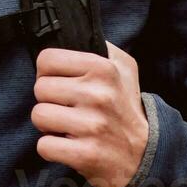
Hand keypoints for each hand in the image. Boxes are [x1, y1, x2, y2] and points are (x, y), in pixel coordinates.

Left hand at [30, 42, 149, 186]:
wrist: (148, 154)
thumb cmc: (126, 107)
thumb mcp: (124, 67)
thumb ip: (98, 46)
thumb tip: (68, 32)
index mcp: (103, 68)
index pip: (46, 59)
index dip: (48, 72)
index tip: (61, 83)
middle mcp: (98, 94)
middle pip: (40, 88)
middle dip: (49, 100)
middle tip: (67, 108)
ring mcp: (92, 126)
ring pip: (39, 116)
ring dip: (49, 125)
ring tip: (68, 126)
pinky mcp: (86, 154)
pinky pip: (44, 146)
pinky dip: (52, 148)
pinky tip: (68, 145)